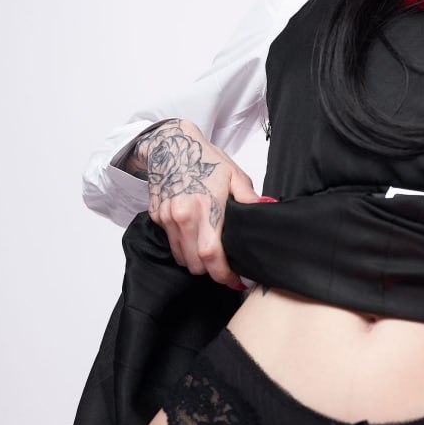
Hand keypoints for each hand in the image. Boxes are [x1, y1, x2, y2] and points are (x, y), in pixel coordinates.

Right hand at [134, 119, 258, 288]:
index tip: (235, 280)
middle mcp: (183, 216)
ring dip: (196, 262)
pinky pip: (171, 243)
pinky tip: (195, 237)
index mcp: (206, 208)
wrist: (172, 144)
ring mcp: (167, 218)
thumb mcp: (234, 175)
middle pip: (195, 264)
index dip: (224, 274)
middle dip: (211, 272)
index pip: (212, 255)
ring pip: (181, 258)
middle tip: (225, 268)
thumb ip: (250, 198)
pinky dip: (183, 247)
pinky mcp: (157, 217)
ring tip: (211, 254)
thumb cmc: (205, 159)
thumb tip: (266, 210)